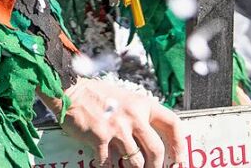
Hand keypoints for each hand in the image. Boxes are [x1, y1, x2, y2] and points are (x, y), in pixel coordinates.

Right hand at [40, 77, 185, 167]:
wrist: (71, 89)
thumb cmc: (97, 95)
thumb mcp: (125, 99)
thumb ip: (139, 116)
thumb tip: (151, 139)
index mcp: (143, 104)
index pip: (172, 124)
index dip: (180, 146)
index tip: (179, 160)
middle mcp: (133, 116)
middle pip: (156, 151)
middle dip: (156, 167)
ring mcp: (117, 128)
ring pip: (136, 162)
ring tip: (126, 166)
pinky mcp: (100, 138)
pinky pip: (109, 163)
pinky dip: (106, 166)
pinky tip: (103, 161)